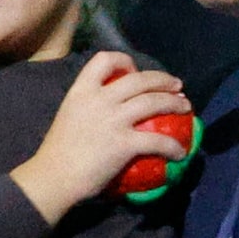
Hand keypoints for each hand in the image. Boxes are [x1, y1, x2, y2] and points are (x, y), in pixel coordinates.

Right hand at [8, 53, 190, 225]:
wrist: (53, 178)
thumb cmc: (57, 154)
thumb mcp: (69, 117)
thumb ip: (88, 109)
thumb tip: (108, 114)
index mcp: (82, 90)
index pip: (104, 59)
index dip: (125, 61)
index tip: (135, 72)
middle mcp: (99, 99)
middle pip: (139, 79)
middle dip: (163, 80)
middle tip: (176, 87)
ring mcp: (113, 120)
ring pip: (154, 102)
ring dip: (175, 103)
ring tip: (186, 107)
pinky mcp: (124, 143)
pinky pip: (157, 140)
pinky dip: (173, 145)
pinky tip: (180, 152)